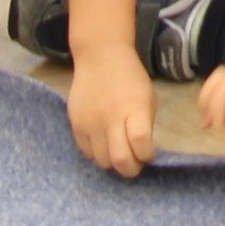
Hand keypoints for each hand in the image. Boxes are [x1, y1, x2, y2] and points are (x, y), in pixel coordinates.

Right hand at [66, 50, 159, 177]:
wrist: (100, 56)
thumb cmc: (130, 77)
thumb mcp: (147, 96)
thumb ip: (145, 125)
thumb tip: (143, 153)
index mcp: (134, 108)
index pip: (140, 143)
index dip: (146, 155)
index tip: (148, 153)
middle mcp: (111, 118)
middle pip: (119, 160)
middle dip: (131, 168)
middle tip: (135, 162)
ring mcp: (91, 123)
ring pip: (102, 161)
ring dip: (113, 161)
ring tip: (119, 150)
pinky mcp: (76, 125)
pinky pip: (87, 152)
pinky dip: (98, 153)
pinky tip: (104, 142)